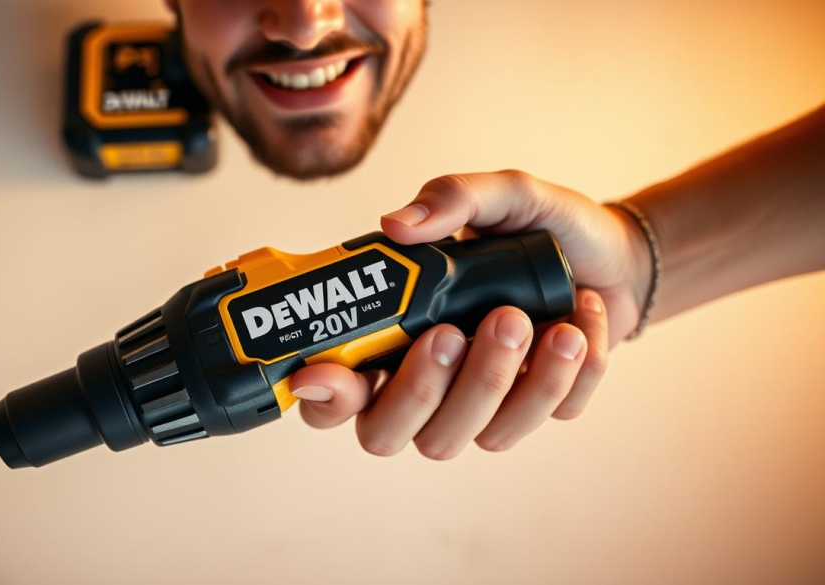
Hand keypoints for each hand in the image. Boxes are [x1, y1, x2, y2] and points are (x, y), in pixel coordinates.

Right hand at [290, 171, 651, 458]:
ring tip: (529, 318)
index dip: (324, 395)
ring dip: (496, 379)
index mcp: (396, 333)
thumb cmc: (544, 228)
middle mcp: (428, 379)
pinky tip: (578, 323)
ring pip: (465, 436)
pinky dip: (565, 371)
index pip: (339, 389)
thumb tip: (397, 224)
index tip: (326, 372)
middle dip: (419, 390)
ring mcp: (480, 403)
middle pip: (386, 433)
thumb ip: (451, 198)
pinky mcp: (537, 410)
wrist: (615, 256)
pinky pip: (540, 416)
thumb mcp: (502, 195)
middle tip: (454, 333)